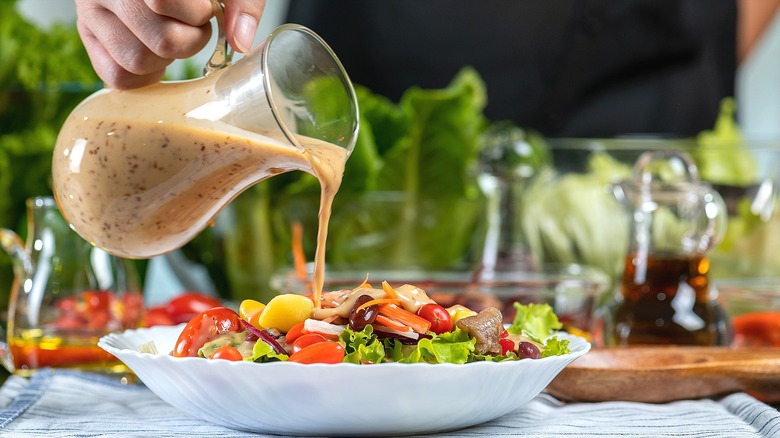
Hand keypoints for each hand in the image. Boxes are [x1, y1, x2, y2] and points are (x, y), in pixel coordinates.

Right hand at [75, 0, 264, 88]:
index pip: (162, 1)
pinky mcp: (87, 36)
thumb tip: (241, 42)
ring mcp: (90, 13)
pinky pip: (116, 76)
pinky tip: (155, 53)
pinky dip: (144, 74)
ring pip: (136, 61)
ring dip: (166, 58)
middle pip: (161, 41)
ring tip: (171, 35)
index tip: (204, 8)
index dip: (195, 14)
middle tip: (191, 25)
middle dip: (189, 41)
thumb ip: (241, 2)